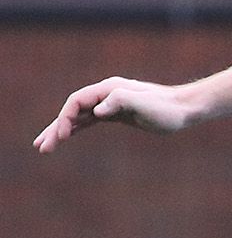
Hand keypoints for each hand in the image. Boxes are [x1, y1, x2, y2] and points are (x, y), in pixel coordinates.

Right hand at [32, 78, 196, 151]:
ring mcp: (110, 104)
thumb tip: (97, 112)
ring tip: (45, 146)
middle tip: (40, 147)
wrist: (185, 108)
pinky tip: (66, 137)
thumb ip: (119, 102)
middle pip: (73, 110)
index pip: (77, 102)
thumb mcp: (144, 105)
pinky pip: (90, 121)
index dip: (65, 118)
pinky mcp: (117, 114)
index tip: (61, 136)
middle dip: (56, 128)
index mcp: (108, 89)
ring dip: (62, 131)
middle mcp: (105, 94)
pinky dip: (77, 129)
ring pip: (79, 117)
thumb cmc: (166, 108)